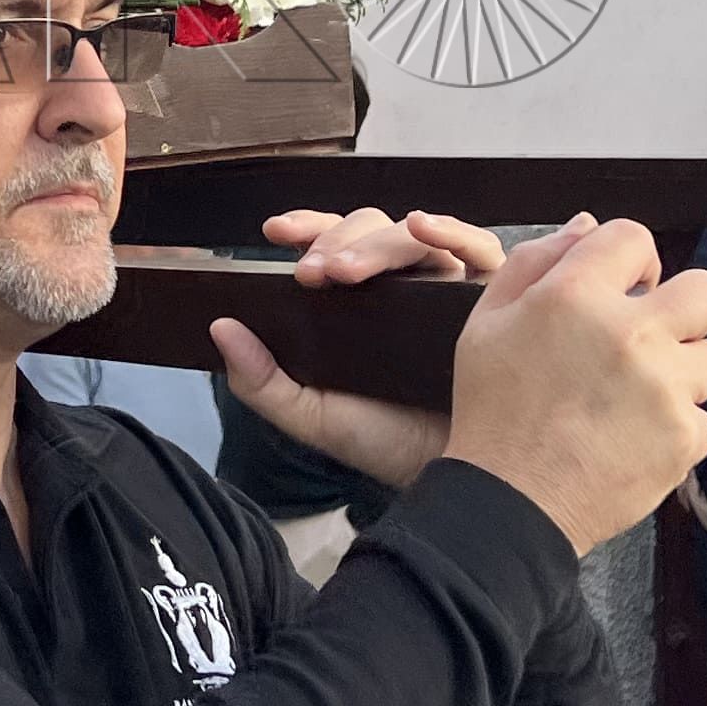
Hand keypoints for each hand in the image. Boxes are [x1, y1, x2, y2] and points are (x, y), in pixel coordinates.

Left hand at [209, 210, 505, 492]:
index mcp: (357, 302)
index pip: (333, 244)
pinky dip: (455, 231)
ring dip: (380, 242)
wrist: (441, 477)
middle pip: (374, 229)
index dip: (308, 227)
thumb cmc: (380, 442)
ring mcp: (445, 289)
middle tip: (315, 274)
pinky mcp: (486, 300)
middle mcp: (401, 286)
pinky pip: (480, 251)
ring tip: (349, 272)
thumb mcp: (310, 415)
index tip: (274, 232)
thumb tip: (220, 327)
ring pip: (418, 235)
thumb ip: (261, 380)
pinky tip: (428, 230)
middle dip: (339, 240)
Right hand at [438, 217, 706, 553]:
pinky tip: (632, 439)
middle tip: (649, 339)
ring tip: (635, 398)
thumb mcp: (485, 322)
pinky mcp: (684, 437)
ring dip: (681, 373)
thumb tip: (586, 227)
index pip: (636, 238)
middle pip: (706, 290)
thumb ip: (535, 263)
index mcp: (574, 295)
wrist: (509, 504)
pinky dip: (674, 429)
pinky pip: (703, 418)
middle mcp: (629, 333)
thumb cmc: (493, 410)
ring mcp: (664, 387)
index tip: (621, 289)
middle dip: (683, 310)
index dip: (631, 262)